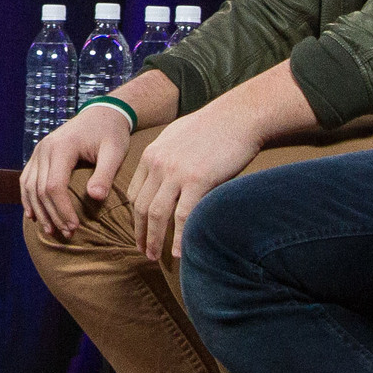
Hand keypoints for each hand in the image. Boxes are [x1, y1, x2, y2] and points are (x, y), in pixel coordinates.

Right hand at [20, 103, 133, 238]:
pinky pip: (27, 180)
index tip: (75, 227)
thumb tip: (95, 198)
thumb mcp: (115, 152)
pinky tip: (33, 216)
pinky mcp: (39, 155)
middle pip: (41, 190)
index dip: (62, 210)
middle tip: (68, 234)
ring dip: (39, 211)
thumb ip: (105, 174)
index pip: (55, 186)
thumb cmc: (111, 133)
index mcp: (62, 147)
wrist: (102, 113)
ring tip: (51, 230)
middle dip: (53, 215)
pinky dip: (28, 199)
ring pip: (29, 187)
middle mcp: (45, 148)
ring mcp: (39, 151)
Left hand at [126, 108, 260, 260]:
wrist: (239, 116)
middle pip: (141, 207)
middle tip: (144, 251)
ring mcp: (176, 173)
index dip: (135, 217)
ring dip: (154, 240)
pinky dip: (179, 238)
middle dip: (140, 233)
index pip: (134, 193)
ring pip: (157, 215)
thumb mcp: (178, 135)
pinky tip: (180, 252)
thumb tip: (165, 175)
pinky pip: (183, 216)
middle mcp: (158, 164)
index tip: (140, 230)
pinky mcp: (198, 180)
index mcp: (152, 154)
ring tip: (155, 257)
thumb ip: (166, 155)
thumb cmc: (214, 125)